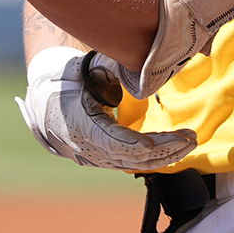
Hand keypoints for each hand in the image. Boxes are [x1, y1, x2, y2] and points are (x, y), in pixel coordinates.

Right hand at [14, 46, 197, 171]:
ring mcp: (93, 156)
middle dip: (164, 150)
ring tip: (188, 142)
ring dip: (163, 156)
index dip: (138, 145)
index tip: (161, 142)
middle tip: (190, 138)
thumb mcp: (84, 69)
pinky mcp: (101, 158)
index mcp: (78, 124)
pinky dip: (153, 158)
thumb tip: (140, 69)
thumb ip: (110, 69)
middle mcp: (85, 147)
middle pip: (130, 157)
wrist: (42, 98)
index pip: (114, 142)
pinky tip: (172, 149)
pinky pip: (130, 162)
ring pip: (133, 164)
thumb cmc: (64, 78)